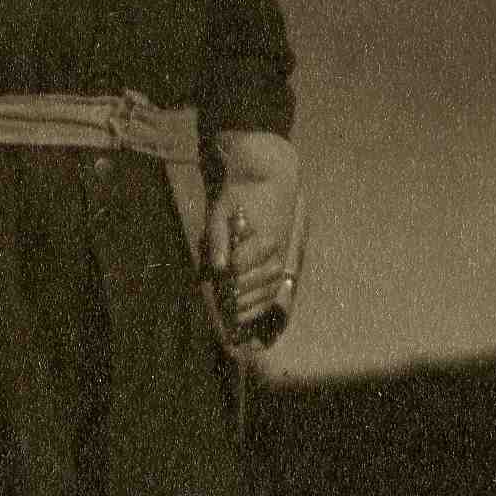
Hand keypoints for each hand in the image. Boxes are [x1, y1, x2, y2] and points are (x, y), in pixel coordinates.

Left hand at [206, 131, 304, 345]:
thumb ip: (219, 240)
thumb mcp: (220, 211)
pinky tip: (248, 315)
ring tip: (233, 318)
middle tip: (221, 312)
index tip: (213, 292)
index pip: (242, 267)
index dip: (226, 282)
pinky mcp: (281, 258)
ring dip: (251, 305)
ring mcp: (281, 255)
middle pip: (257, 282)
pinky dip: (263, 304)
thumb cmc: (240, 194)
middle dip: (238, 299)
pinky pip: (275, 288)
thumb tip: (219, 268)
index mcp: (263, 239)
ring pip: (269, 288)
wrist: (268, 178)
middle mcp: (276, 251)